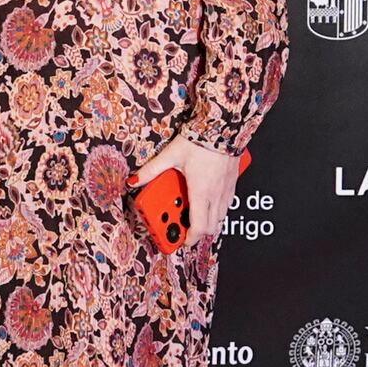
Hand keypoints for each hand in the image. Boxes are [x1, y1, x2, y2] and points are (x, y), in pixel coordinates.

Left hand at [132, 135, 239, 253]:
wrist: (224, 125)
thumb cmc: (200, 140)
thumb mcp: (171, 155)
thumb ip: (152, 170)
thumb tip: (135, 180)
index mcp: (201, 192)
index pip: (200, 227)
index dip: (190, 239)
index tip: (181, 241)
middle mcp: (217, 194)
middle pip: (212, 227)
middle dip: (198, 232)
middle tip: (183, 228)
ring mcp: (227, 190)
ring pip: (221, 216)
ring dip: (208, 220)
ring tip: (192, 214)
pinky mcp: (233, 182)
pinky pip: (226, 204)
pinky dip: (216, 208)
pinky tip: (205, 198)